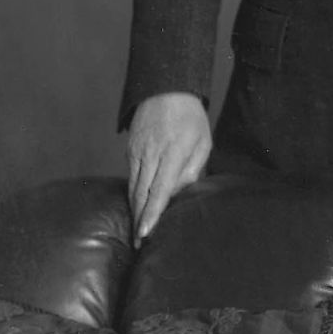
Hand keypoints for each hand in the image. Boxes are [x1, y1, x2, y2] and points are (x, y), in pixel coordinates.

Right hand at [126, 91, 210, 245]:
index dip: (151, 213)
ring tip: (137, 232)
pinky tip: (136, 207)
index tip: (145, 232)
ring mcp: (136, 153)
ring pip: (133, 187)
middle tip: (139, 243)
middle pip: (141, 193)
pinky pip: (130, 177)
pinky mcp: (129, 151)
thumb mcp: (203, 142)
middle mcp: (150, 154)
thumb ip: (192, 168)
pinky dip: (132, 194)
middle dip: (139, 220)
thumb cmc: (191, 118)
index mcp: (171, 152)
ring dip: (134, 210)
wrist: (165, 91)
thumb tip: (181, 193)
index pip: (159, 189)